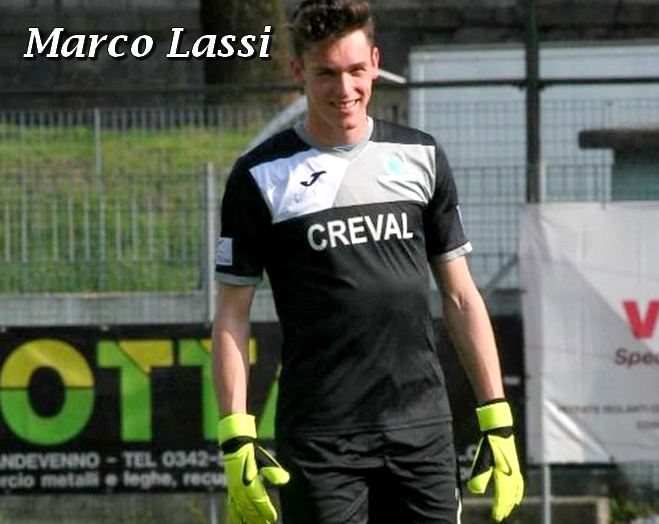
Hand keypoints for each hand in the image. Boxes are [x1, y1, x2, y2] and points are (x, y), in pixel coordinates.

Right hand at [218, 414, 289, 523]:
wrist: (235, 443)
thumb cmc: (252, 451)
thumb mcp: (264, 459)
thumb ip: (273, 471)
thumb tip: (285, 480)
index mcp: (248, 479)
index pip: (258, 499)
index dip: (265, 510)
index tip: (273, 518)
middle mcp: (238, 487)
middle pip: (248, 508)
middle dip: (258, 519)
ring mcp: (232, 489)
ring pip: (239, 510)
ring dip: (247, 520)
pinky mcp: (230, 490)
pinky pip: (231, 507)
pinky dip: (236, 517)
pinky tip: (240, 523)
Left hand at [467, 400, 523, 521]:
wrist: (500, 429)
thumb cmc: (490, 443)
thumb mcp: (482, 458)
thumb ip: (480, 475)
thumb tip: (475, 491)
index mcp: (505, 474)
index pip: (502, 496)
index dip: (499, 507)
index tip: (495, 516)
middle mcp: (513, 474)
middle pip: (510, 496)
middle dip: (505, 507)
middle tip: (499, 517)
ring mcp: (516, 470)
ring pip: (516, 491)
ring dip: (511, 502)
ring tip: (508, 510)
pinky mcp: (515, 467)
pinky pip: (519, 485)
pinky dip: (518, 493)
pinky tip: (516, 497)